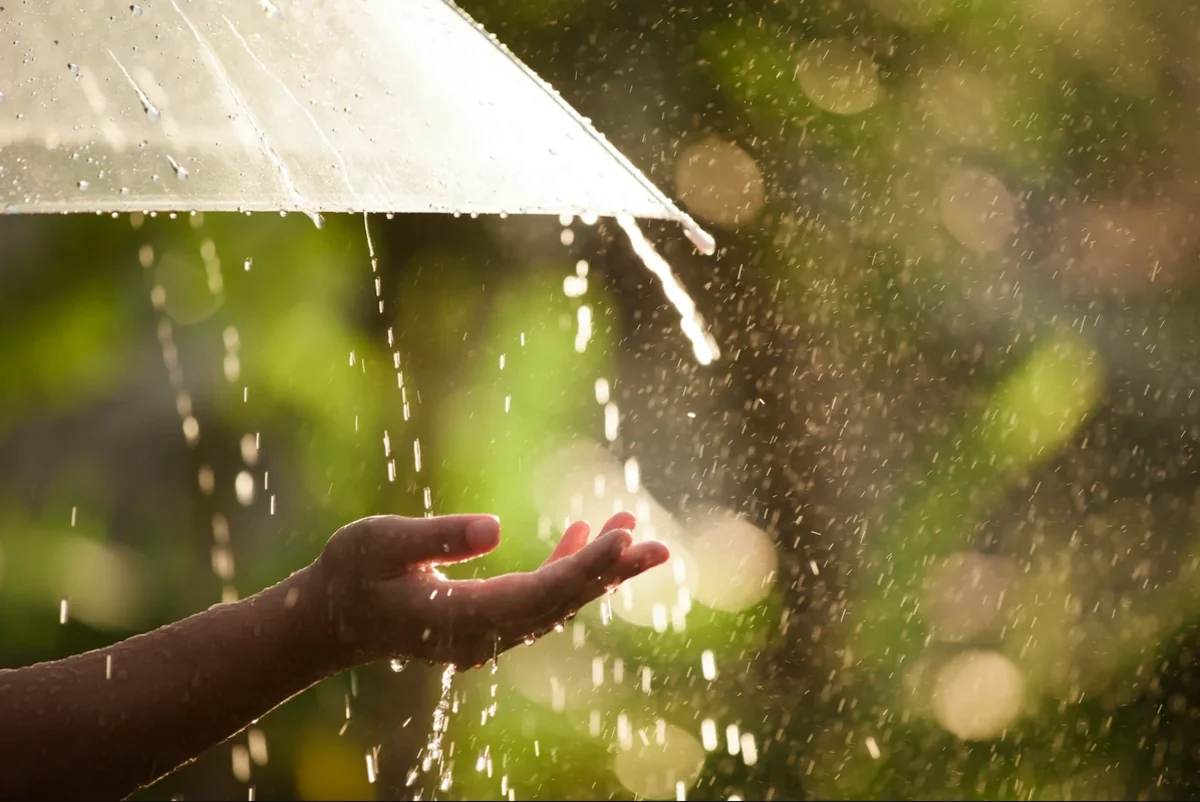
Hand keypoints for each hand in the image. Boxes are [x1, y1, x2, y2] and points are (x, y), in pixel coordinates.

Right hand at [312, 512, 668, 669]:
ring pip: (560, 601)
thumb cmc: (349, 574)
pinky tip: (585, 533)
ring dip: (598, 569)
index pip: (539, 594)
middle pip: (563, 602)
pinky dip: (568, 567)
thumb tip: (494, 528)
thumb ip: (435, 537)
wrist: (331, 618)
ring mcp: (490, 632)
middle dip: (612, 572)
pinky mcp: (489, 620)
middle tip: (659, 545)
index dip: (584, 567)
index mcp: (463, 618)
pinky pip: (542, 597)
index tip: (623, 541)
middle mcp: (486, 633)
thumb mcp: (380, 544)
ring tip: (634, 528)